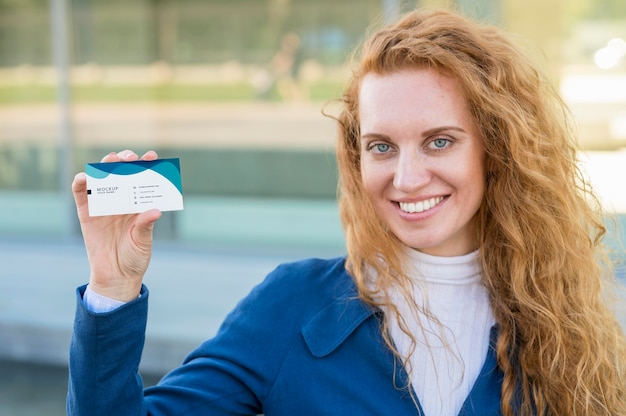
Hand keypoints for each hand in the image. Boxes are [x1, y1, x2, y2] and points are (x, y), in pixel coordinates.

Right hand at [72, 150, 161, 301]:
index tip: (152, 157)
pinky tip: (85, 177)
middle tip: (130, 158)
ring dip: (104, 166)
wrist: (115, 276)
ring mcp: (103, 205)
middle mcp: (121, 201)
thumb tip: (155, 211)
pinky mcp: (86, 213)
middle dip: (126, 162)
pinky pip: (81, 194)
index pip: (143, 180)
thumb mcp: (143, 241)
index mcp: (138, 205)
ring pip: (102, 178)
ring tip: (111, 161)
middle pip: (122, 174)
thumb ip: (146, 225)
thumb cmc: (134, 257)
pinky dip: (81, 182)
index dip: (147, 166)